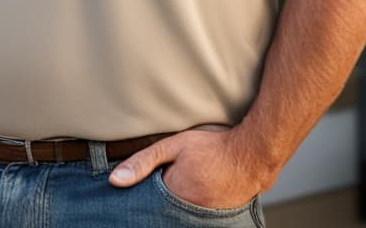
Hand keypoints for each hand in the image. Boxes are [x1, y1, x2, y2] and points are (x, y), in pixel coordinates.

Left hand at [108, 127, 260, 209]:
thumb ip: (143, 162)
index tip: (143, 186)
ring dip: (172, 206)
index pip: (146, 204)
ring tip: (183, 185)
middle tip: (169, 180)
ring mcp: (202, 219)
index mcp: (173, 195)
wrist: (251, 157)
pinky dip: (188, 209)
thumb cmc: (212, 147)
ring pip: (176, 216)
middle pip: (161, 212)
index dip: (142, 194)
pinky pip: (192, 218)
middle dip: (157, 202)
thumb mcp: (174, 145)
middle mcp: (187, 213)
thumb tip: (114, 180)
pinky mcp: (214, 220)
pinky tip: (193, 192)